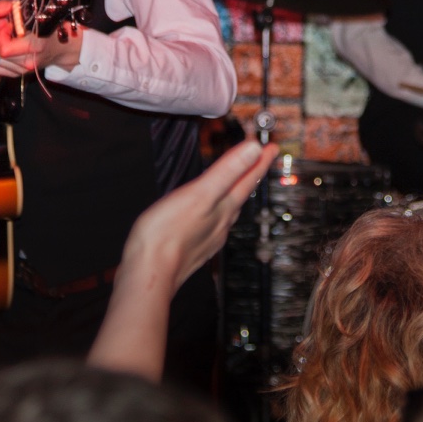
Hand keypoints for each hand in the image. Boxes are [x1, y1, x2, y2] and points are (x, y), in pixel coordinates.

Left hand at [0, 12, 84, 77]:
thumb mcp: (26, 9)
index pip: (3, 47)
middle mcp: (27, 62)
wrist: (60, 45)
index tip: (6, 22)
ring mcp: (21, 71)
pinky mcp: (15, 74)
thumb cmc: (43, 24)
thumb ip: (3, 7)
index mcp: (34, 46)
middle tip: (0, 27)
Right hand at [88, 141, 278, 379]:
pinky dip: (216, 213)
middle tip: (259, 163)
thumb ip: (228, 170)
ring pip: (227, 212)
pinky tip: (208, 217)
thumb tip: (255, 149)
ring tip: (238, 187)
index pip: (248, 180)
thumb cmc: (168, 234)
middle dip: (250, 177)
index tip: (273, 148)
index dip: (260, 162)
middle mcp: (220, 225)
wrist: (149, 273)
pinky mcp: (191, 248)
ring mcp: (207, 238)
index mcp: (224, 209)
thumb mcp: (200, 193)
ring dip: (234, 195)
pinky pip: (211, 225)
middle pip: (241, 196)